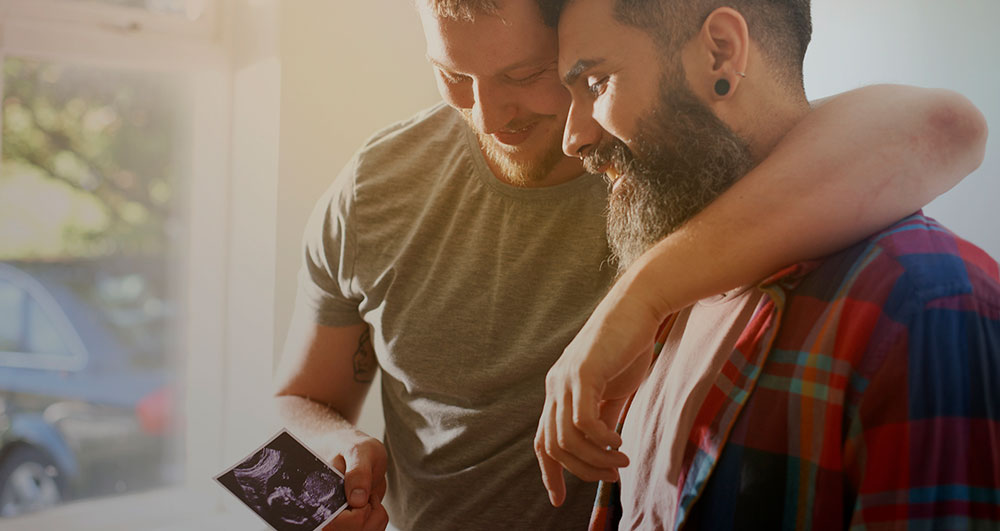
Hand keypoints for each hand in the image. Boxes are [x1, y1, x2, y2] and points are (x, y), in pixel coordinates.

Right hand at [322, 432, 388, 530]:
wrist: (356, 454)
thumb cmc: (354, 449)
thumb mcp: (359, 451)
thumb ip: (358, 472)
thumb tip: (357, 500)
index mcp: (317, 495)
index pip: (334, 524)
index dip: (355, 515)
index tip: (362, 499)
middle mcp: (324, 513)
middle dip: (367, 515)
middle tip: (368, 495)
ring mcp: (337, 521)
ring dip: (375, 518)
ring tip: (369, 497)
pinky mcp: (350, 525)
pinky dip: (378, 520)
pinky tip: (372, 505)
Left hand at [534, 267, 666, 505]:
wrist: (638, 307)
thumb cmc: (628, 346)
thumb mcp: (614, 389)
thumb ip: (605, 417)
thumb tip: (605, 450)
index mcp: (559, 392)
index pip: (543, 442)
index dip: (549, 473)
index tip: (557, 500)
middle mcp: (555, 387)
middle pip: (553, 447)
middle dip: (582, 471)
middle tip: (612, 478)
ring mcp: (566, 379)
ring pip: (566, 438)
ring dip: (594, 459)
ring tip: (620, 462)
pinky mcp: (583, 372)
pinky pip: (583, 421)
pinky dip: (601, 439)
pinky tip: (618, 443)